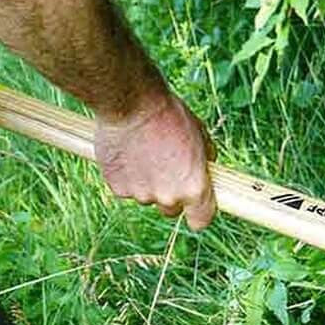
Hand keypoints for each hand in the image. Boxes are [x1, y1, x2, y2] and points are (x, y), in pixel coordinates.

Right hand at [93, 85, 216, 230]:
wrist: (131, 104)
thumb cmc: (169, 115)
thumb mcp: (199, 134)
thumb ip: (205, 159)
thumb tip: (207, 168)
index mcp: (194, 188)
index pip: (200, 221)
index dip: (198, 214)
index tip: (195, 207)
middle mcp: (168, 197)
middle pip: (171, 210)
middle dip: (170, 194)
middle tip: (165, 168)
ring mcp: (140, 195)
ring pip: (146, 197)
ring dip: (146, 183)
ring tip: (144, 153)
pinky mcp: (117, 188)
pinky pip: (126, 189)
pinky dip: (127, 177)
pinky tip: (128, 153)